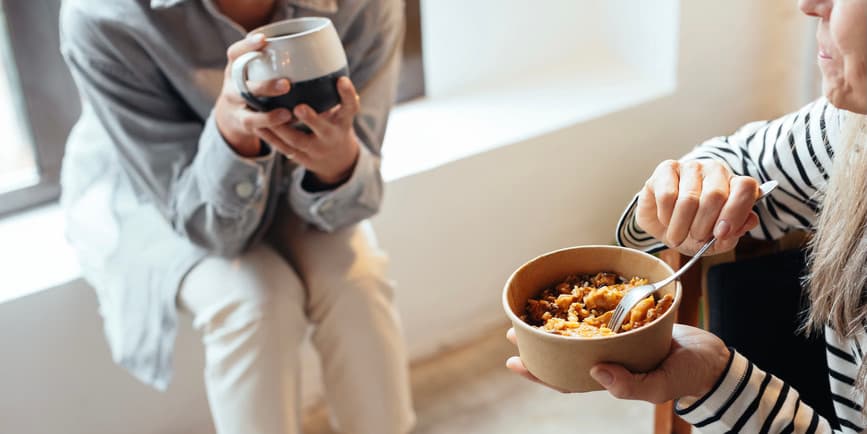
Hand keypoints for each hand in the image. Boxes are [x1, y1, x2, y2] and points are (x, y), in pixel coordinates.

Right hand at [214, 33, 294, 156]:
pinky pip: (257, 127)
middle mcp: (231, 88)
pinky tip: (289, 124)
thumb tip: (312, 47)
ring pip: (249, 113)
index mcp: (235, 69)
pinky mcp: (243, 124)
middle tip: (287, 84)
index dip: (247, 46)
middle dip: (265, 86)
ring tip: (288, 114)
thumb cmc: (251, 84)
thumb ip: (270, 60)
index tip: (263, 39)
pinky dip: (272, 127)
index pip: (235, 54)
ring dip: (269, 115)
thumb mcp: (251, 69)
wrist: (231, 114)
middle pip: (243, 87)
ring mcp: (236, 108)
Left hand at [254, 77, 361, 185]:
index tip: (342, 79)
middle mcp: (331, 136)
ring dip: (280, 128)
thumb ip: (333, 92)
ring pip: (296, 140)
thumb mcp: (341, 112)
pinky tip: (257, 124)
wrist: (335, 161)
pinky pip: (283, 148)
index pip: (350, 108)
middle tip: (299, 107)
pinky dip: (269, 137)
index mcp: (343, 122)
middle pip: (323, 129)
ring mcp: (315, 149)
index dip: (347, 94)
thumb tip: (320, 56)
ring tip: (266, 113)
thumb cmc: (335, 125)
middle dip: (311, 119)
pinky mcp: (301, 158)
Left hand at [505, 325, 730, 402]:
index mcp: (608, 376)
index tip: (513, 361)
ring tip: (530, 311)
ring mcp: (615, 340)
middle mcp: (606, 358)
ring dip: (553, 322)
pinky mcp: (627, 322)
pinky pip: (599, 313)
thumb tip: (596, 372)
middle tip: (512, 329)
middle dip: (536, 343)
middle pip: (563, 352)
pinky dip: (582, 304)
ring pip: (576, 332)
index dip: (538, 372)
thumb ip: (630, 384)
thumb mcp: (660, 384)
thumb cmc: (689, 375)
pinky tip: (568, 293)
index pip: (564, 378)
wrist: (714, 356)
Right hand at [636, 159, 761, 255]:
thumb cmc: (693, 230)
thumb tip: (750, 221)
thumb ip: (735, 233)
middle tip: (696, 237)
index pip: (746, 188)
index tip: (721, 233)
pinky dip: (666, 216)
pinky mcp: (667, 169)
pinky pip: (667, 195)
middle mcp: (715, 171)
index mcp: (734, 185)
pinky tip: (666, 220)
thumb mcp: (717, 240)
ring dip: (681, 226)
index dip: (736, 212)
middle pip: (715, 196)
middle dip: (703, 226)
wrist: (663, 227)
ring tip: (677, 236)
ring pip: (689, 199)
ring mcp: (691, 167)